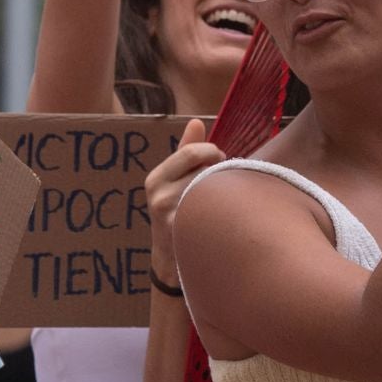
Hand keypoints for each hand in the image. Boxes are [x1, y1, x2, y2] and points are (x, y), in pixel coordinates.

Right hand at [144, 119, 226, 281]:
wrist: (169, 260)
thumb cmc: (174, 214)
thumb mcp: (172, 182)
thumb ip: (185, 152)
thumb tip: (196, 121)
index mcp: (155, 179)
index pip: (190, 153)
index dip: (210, 152)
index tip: (220, 158)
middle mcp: (159, 195)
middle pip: (202, 169)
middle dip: (218, 170)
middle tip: (225, 176)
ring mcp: (170, 214)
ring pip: (209, 188)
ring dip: (222, 189)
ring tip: (224, 196)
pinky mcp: (183, 230)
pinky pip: (211, 209)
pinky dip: (222, 206)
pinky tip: (224, 211)